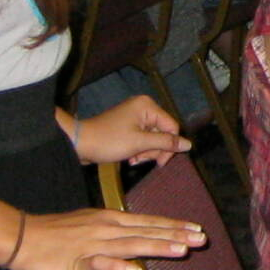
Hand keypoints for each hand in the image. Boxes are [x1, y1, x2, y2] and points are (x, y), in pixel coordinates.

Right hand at [12, 207, 204, 269]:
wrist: (24, 237)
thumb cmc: (57, 235)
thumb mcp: (92, 229)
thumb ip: (115, 237)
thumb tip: (135, 248)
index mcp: (112, 220)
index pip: (149, 222)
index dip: (174, 226)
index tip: (197, 228)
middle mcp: (108, 228)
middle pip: (147, 231)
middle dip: (176, 235)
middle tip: (202, 238)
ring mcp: (95, 243)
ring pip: (132, 244)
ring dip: (158, 247)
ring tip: (182, 251)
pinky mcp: (80, 260)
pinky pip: (102, 263)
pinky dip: (119, 267)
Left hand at [72, 96, 191, 165]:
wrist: (80, 143)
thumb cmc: (109, 141)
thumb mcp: (139, 143)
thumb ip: (166, 143)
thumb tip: (189, 144)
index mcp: (148, 106)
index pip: (172, 127)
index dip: (169, 146)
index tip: (160, 162)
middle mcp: (143, 107)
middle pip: (163, 132)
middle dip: (154, 149)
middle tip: (141, 160)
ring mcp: (135, 116)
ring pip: (153, 138)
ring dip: (146, 152)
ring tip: (133, 160)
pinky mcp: (128, 125)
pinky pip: (143, 138)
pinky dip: (139, 149)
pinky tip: (130, 157)